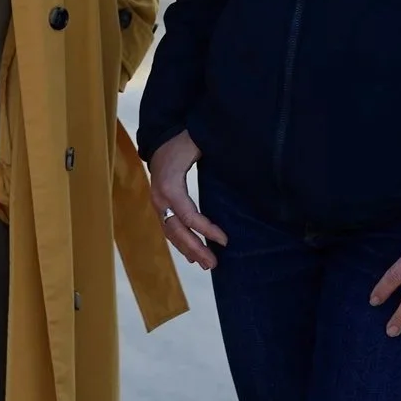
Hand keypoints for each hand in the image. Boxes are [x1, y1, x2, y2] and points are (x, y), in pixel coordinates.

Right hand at [148, 129, 227, 269]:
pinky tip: (191, 255)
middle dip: (195, 248)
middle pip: (176, 229)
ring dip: (187, 250)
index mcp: (169, 184)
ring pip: (170, 232)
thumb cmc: (182, 141)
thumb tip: (243, 165)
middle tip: (214, 264)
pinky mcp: (159, 204)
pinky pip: (167, 228)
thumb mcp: (197, 145)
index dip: (205, 230)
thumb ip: (215, 154)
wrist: (159, 137)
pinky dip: (179, 242)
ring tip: (206, 264)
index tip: (225, 240)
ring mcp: (157, 202)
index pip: (187, 215)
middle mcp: (160, 197)